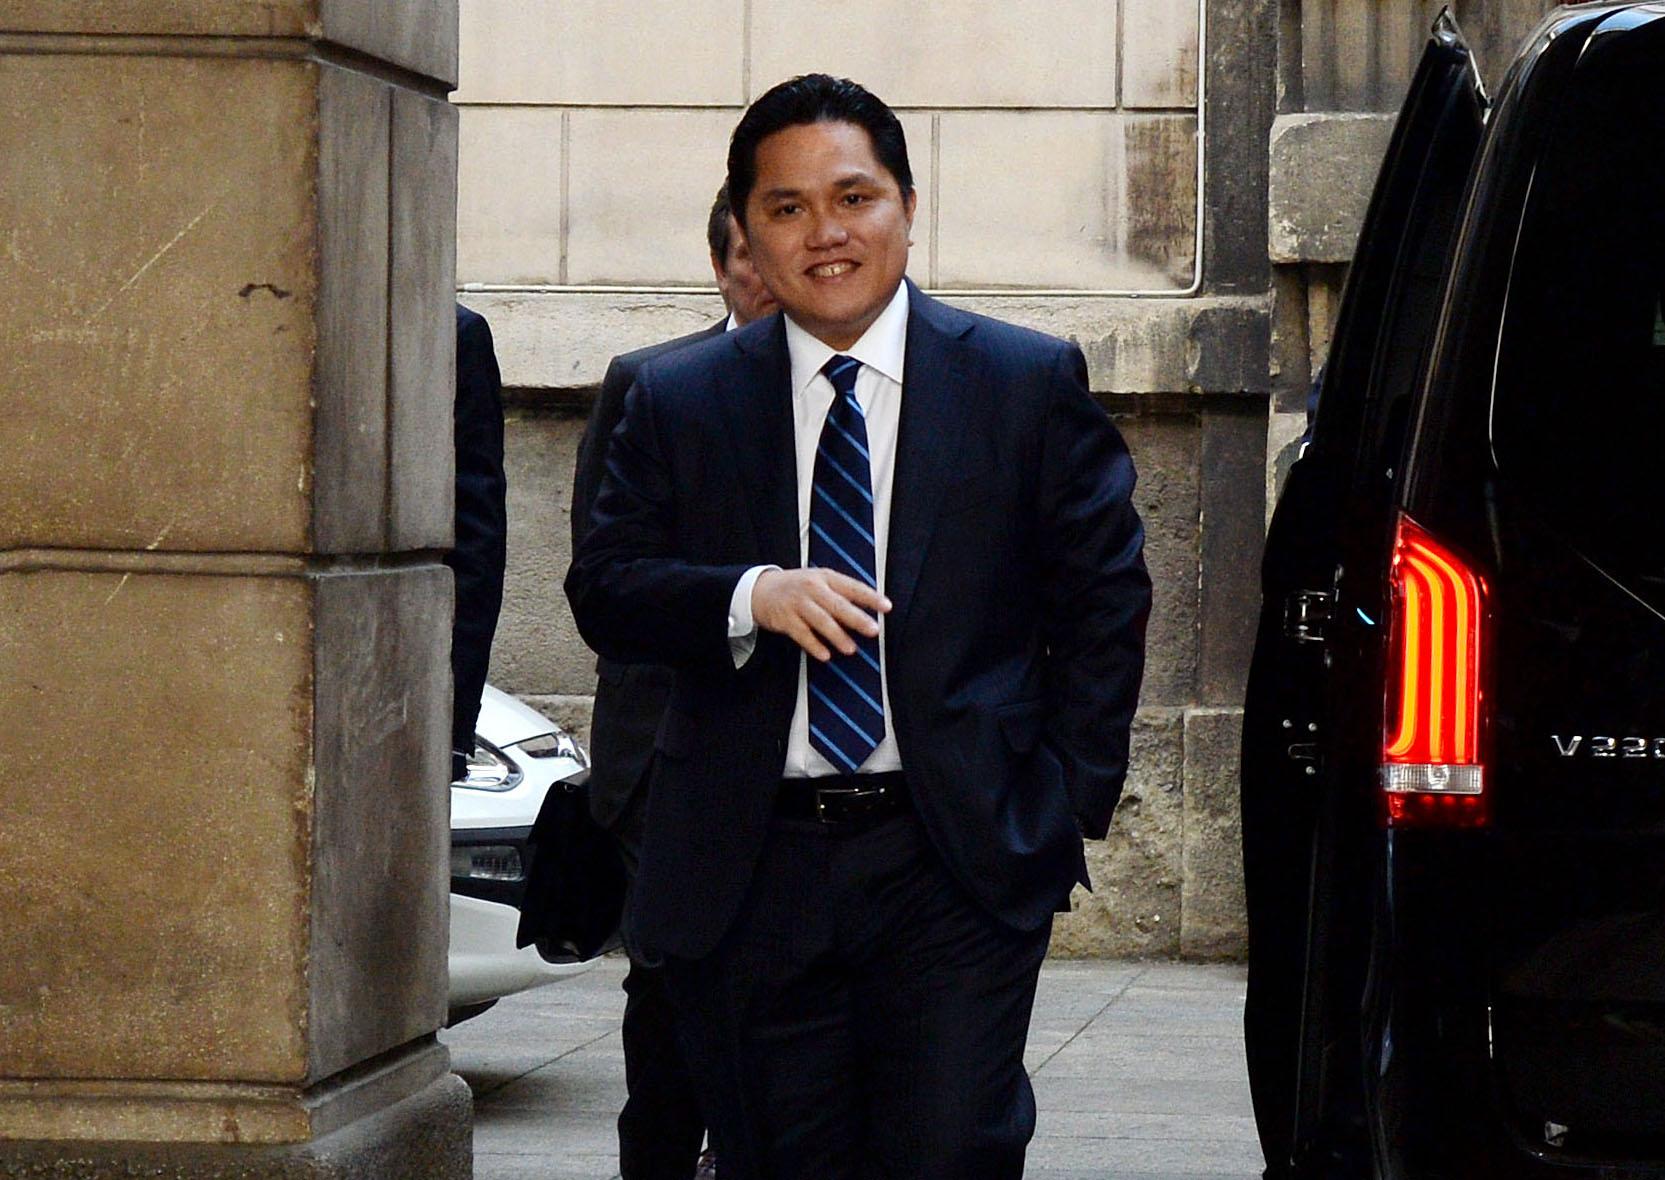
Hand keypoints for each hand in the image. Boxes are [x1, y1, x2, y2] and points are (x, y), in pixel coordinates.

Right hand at [752, 568, 890, 660]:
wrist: (760, 589)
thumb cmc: (797, 587)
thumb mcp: (819, 582)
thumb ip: (841, 594)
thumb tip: (869, 611)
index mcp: (826, 577)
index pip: (852, 587)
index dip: (870, 597)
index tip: (887, 606)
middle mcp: (813, 589)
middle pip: (838, 605)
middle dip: (857, 618)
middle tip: (874, 630)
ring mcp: (798, 604)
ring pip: (821, 621)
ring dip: (837, 636)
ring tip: (851, 649)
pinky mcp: (785, 619)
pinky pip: (802, 634)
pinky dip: (814, 645)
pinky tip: (825, 655)